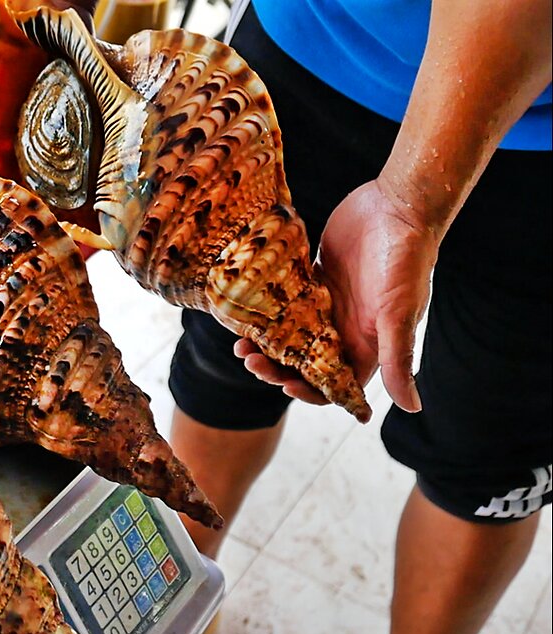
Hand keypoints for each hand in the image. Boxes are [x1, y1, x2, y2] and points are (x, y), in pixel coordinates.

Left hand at [234, 179, 438, 412]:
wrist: (398, 206)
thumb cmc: (405, 261)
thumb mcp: (399, 314)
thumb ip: (398, 359)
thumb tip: (412, 408)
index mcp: (366, 344)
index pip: (334, 384)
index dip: (310, 392)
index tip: (286, 386)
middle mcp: (345, 329)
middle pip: (304, 363)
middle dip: (276, 369)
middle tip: (250, 360)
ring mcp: (328, 304)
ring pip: (290, 336)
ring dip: (266, 344)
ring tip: (240, 343)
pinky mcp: (314, 280)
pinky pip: (285, 305)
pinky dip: (266, 313)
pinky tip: (243, 314)